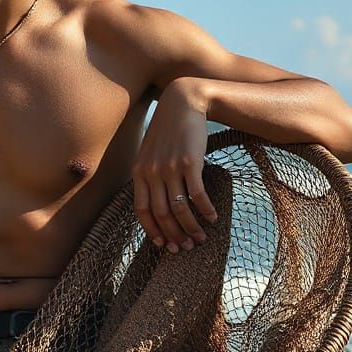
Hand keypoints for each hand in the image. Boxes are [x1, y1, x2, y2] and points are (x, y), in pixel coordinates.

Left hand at [133, 78, 218, 252]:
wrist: (183, 103)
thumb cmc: (168, 130)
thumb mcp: (150, 152)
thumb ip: (149, 174)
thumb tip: (157, 201)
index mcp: (139, 173)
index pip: (141, 210)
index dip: (152, 230)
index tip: (163, 245)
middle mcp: (151, 173)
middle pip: (161, 214)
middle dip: (174, 235)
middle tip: (185, 248)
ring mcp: (169, 168)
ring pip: (179, 208)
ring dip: (190, 228)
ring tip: (200, 238)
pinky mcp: (189, 162)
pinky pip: (197, 194)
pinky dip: (205, 210)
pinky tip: (212, 218)